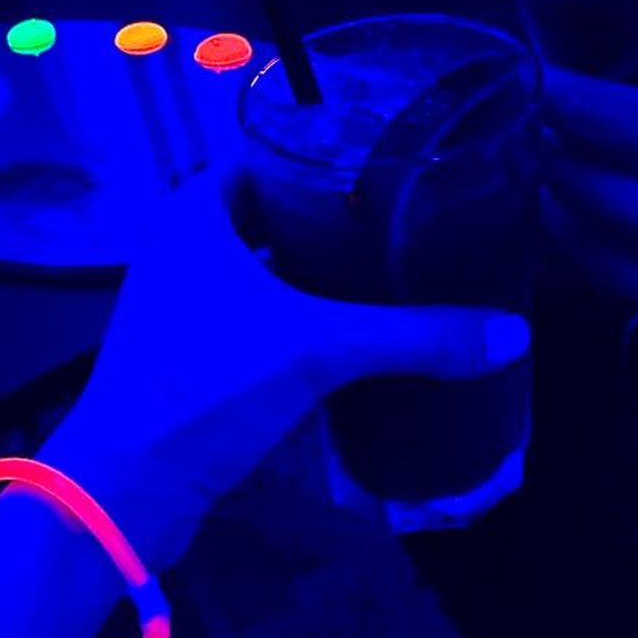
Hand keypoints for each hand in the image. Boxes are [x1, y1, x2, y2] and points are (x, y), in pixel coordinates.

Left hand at [44, 173, 528, 567]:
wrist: (126, 492)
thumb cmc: (202, 388)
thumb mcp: (316, 350)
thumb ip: (415, 338)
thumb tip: (512, 334)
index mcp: (195, 212)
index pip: (268, 148)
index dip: (328, 145)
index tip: (394, 151)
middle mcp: (186, 246)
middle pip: (274, 207)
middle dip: (337, 209)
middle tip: (412, 207)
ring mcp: (188, 303)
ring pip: (269, 263)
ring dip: (322, 265)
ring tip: (398, 261)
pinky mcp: (198, 354)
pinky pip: (263, 313)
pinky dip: (306, 313)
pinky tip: (359, 327)